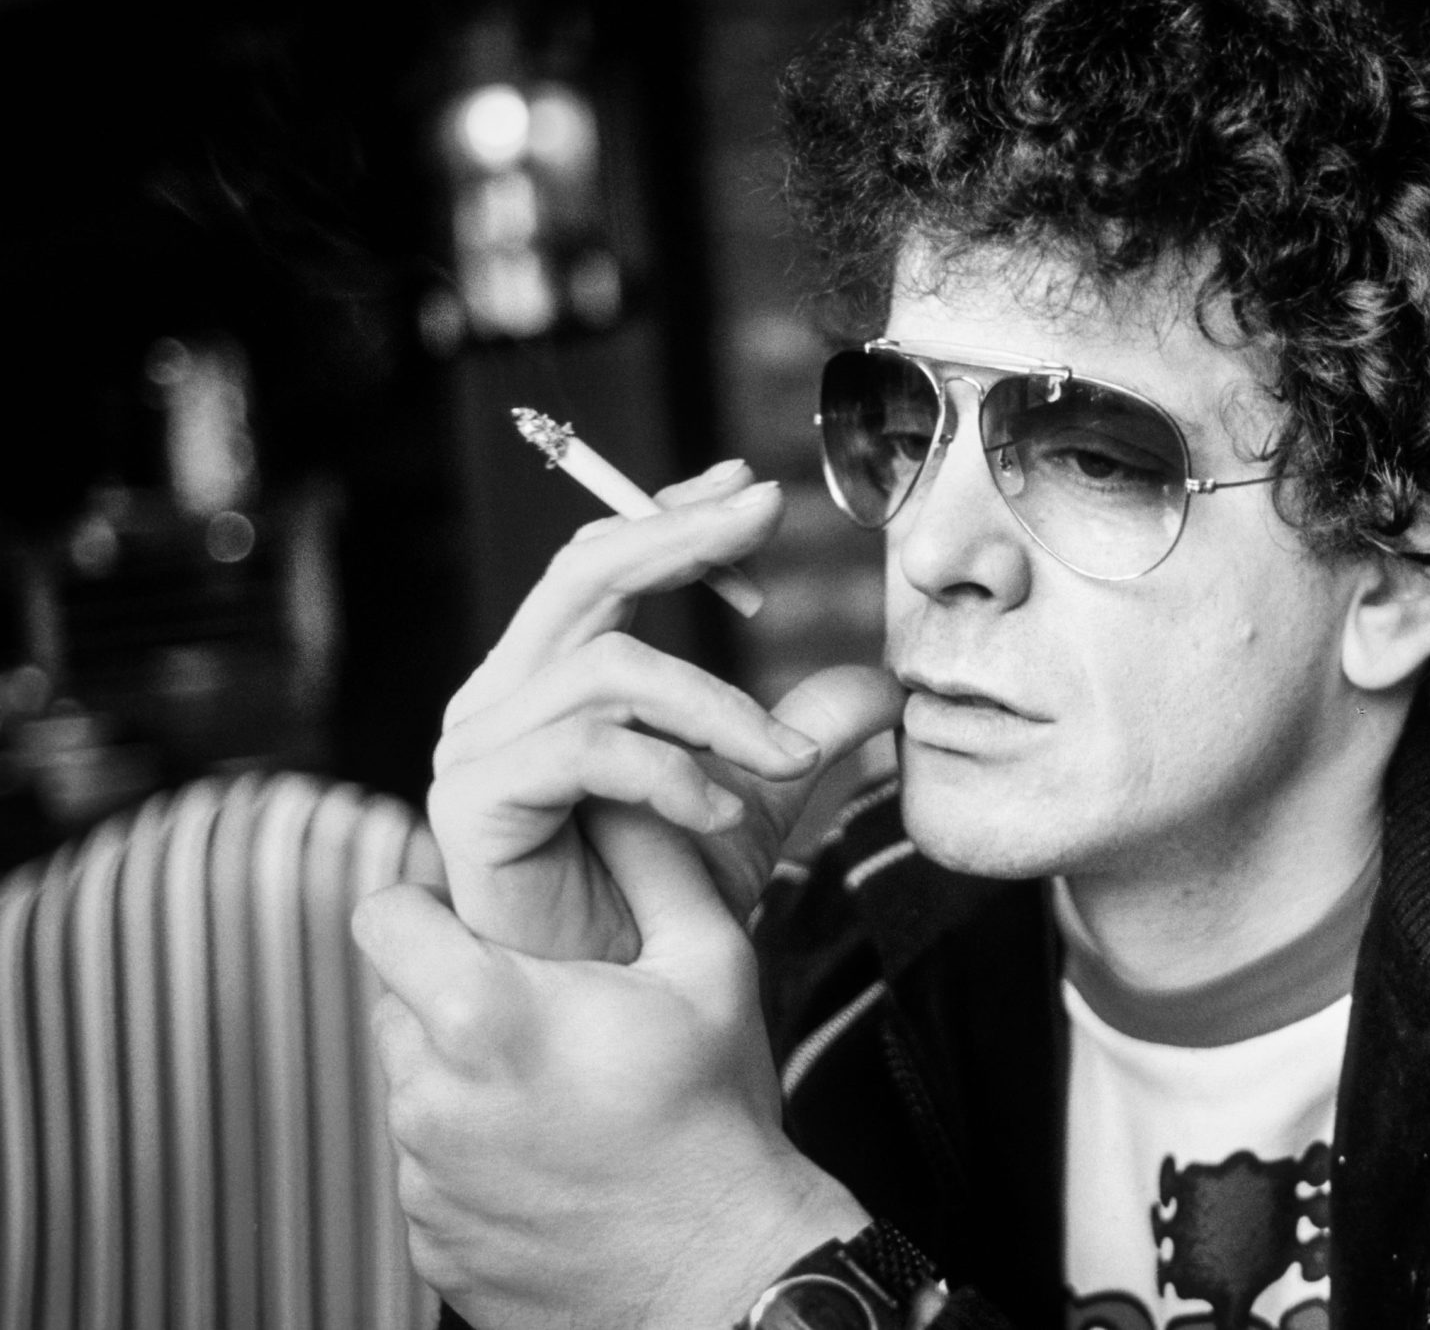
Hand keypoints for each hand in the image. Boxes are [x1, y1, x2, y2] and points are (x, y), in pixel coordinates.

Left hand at [352, 823, 870, 1328]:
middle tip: (545, 1011)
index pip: (384, 913)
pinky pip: (431, 1168)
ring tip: (563, 1092)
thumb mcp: (709, 963)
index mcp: (484, 1015)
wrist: (724, 1274)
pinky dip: (478, 1154)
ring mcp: (423, 1181)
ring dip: (467, 1076)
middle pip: (398, 1003)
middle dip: (454, 992)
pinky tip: (558, 1158)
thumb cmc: (719, 1116)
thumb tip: (615, 795)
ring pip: (414, 1089)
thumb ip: (652, 860)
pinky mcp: (431, 1244)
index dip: (425, 904)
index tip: (476, 920)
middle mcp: (430, 1099)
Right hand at [427, 460, 904, 959]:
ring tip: (789, 766)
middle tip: (766, 514)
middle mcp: (503, 696)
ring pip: (608, 669)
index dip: (671, 513)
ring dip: (720, 710)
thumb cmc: (658, 905)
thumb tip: (883, 683)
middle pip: (585, 573)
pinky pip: (586, 751)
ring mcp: (478, 746)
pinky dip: (673, 774)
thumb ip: (801, 734)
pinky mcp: (474, 804)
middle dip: (681, 535)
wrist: (610, 1010)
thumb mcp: (753, 802)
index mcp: (552, 676)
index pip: (601, 560)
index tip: (753, 491)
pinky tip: (724, 815)